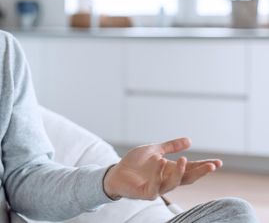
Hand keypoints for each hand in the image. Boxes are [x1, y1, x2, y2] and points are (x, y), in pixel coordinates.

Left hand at [103, 137, 221, 199]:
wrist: (115, 173)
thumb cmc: (134, 163)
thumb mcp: (154, 150)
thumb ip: (170, 146)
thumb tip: (190, 140)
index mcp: (170, 170)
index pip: (190, 169)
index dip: (203, 166)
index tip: (218, 162)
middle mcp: (166, 180)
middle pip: (187, 178)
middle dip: (200, 172)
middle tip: (212, 165)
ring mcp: (157, 188)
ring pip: (173, 183)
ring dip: (179, 172)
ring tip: (183, 159)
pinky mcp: (146, 193)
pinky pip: (155, 186)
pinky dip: (157, 174)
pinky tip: (160, 162)